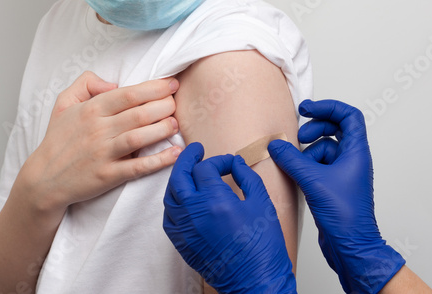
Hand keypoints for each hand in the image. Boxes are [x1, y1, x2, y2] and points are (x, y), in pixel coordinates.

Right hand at [16, 71, 181, 215]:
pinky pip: (138, 167)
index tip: (172, 84)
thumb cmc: (59, 139)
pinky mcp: (108, 176)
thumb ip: (86, 83)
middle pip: (139, 113)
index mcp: (91, 109)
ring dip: (163, 129)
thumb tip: (114, 84)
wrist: (43, 179)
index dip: (155, 87)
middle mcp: (98, 130)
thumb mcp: (64, 102)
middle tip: (176, 103)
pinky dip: (159, 160)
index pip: (129, 94)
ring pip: (139, 137)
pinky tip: (176, 153)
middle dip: (164, 106)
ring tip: (176, 124)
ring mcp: (103, 154)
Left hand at [163, 143, 296, 293]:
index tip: (229, 163)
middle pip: (180, 176)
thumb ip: (247, 178)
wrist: (255, 281)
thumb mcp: (262, 204)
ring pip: (170, 195)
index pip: (206, 168)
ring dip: (178, 179)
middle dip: (187, 158)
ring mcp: (185, 229)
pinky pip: (169, 216)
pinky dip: (173, 202)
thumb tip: (236, 163)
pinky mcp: (182, 243)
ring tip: (188, 172)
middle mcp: (194, 213)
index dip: (218, 160)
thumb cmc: (262, 247)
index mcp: (215, 201)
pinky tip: (183, 197)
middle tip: (195, 150)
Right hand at [269, 100, 404, 293]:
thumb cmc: (345, 216)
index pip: (348, 116)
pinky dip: (304, 167)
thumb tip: (275, 145)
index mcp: (356, 152)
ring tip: (295, 165)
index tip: (306, 109)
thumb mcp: (313, 180)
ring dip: (306, 153)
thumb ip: (292, 159)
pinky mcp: (332, 185)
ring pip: (322, 150)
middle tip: (299, 136)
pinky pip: (317, 166)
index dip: (328, 107)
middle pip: (334, 130)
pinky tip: (296, 177)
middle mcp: (351, 159)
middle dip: (314, 129)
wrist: (350, 246)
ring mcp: (342, 173)